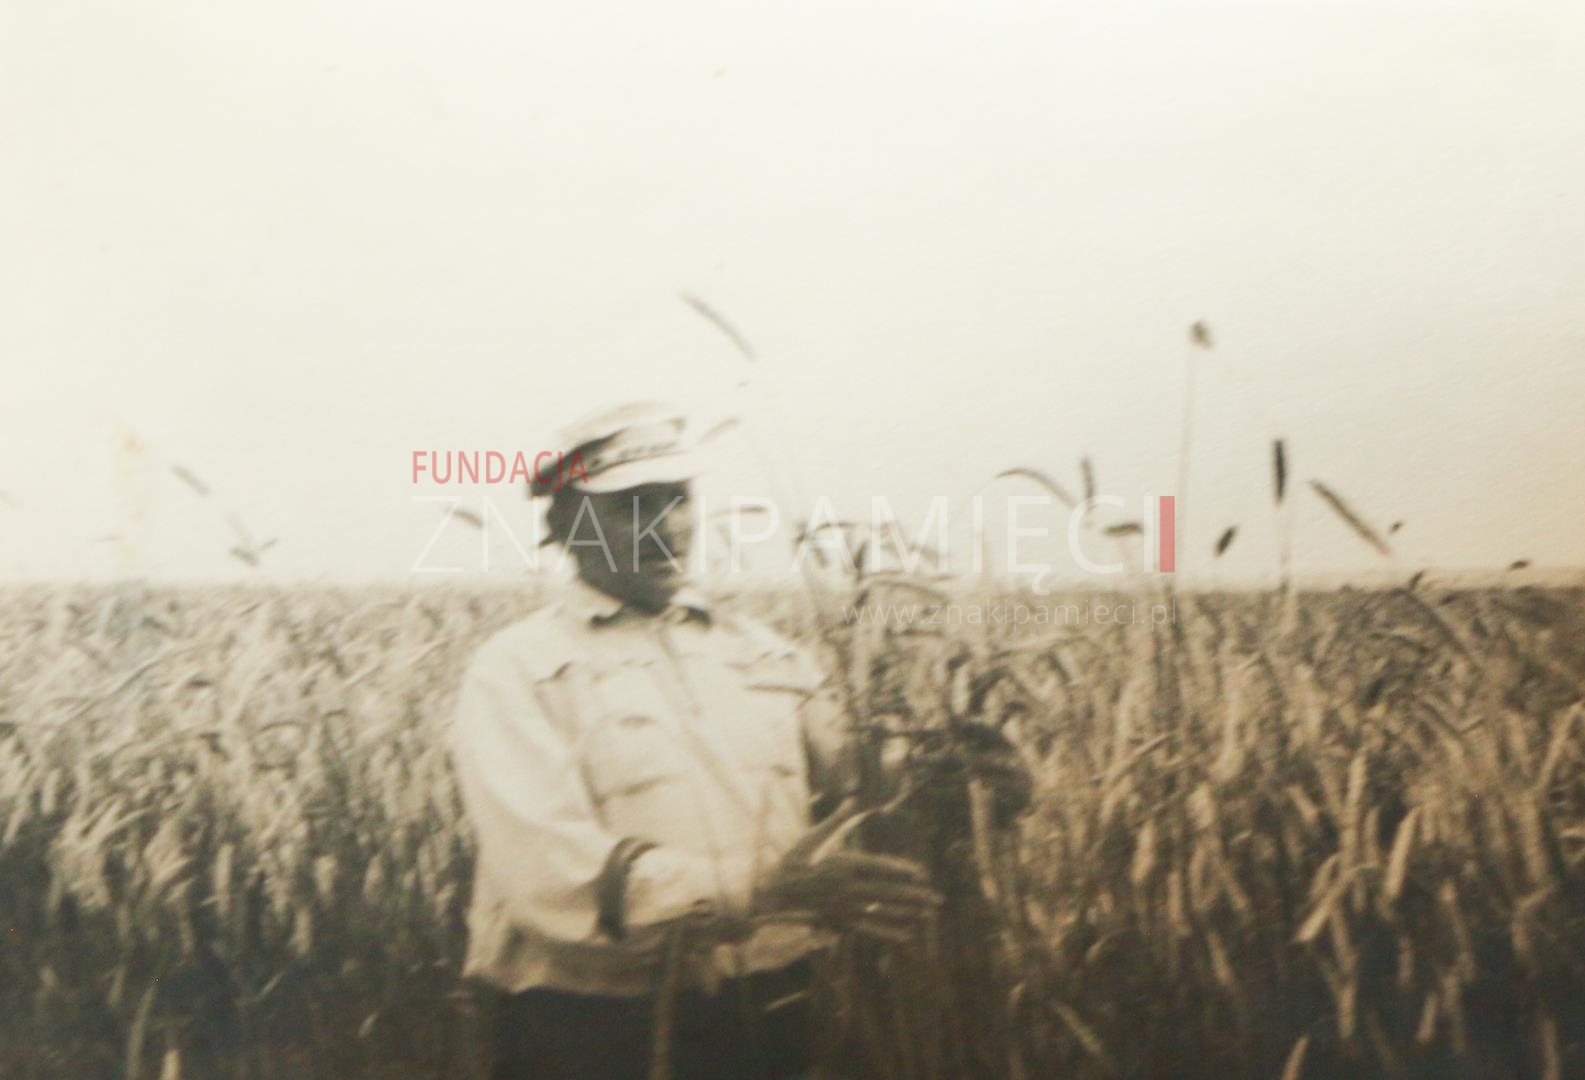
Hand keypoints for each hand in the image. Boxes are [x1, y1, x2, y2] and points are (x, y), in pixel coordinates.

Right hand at [753, 801, 942, 942]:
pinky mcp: (841, 920)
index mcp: (843, 863)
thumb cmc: (795, 860)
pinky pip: (869, 928)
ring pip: (882, 911)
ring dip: (907, 912)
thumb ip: (837, 819)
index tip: (922, 874)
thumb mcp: (814, 836)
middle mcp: (847, 887)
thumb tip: (853, 798)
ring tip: (928, 914)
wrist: (774, 892)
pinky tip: (906, 935)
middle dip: (915, 896)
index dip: (901, 870)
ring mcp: (845, 906)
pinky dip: (889, 932)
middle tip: (938, 899)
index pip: (879, 867)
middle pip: (887, 892)